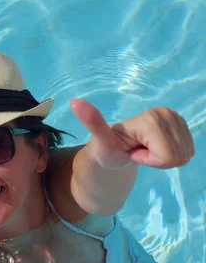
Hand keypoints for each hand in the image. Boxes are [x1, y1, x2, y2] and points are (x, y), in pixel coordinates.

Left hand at [70, 99, 194, 169]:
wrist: (115, 150)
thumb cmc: (107, 147)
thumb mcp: (100, 140)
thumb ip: (92, 122)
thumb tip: (74, 102)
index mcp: (152, 117)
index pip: (167, 155)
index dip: (150, 160)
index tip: (133, 150)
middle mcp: (167, 113)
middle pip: (178, 156)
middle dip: (157, 160)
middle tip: (138, 151)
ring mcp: (177, 118)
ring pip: (184, 155)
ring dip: (163, 159)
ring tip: (144, 149)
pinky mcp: (182, 126)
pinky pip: (188, 153)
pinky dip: (171, 156)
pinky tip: (153, 149)